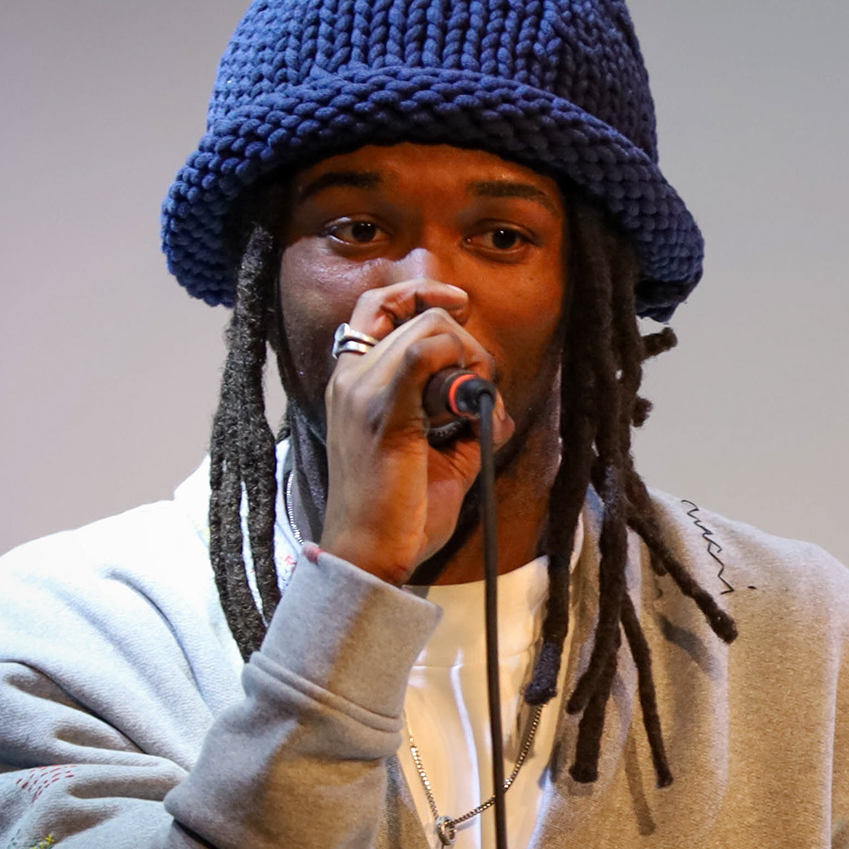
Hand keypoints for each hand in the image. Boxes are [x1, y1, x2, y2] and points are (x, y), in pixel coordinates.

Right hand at [316, 279, 513, 583]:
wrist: (369, 555)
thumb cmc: (401, 514)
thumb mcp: (441, 457)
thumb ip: (465, 423)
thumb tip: (497, 406)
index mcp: (353, 383)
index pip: (377, 307)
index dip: (420, 293)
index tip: (459, 302)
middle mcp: (350, 378)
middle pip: (422, 318)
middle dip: (467, 344)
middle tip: (479, 393)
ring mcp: (362, 392)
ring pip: (430, 331)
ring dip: (470, 359)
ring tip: (473, 407)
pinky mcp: (384, 414)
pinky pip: (425, 356)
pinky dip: (459, 367)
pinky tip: (466, 405)